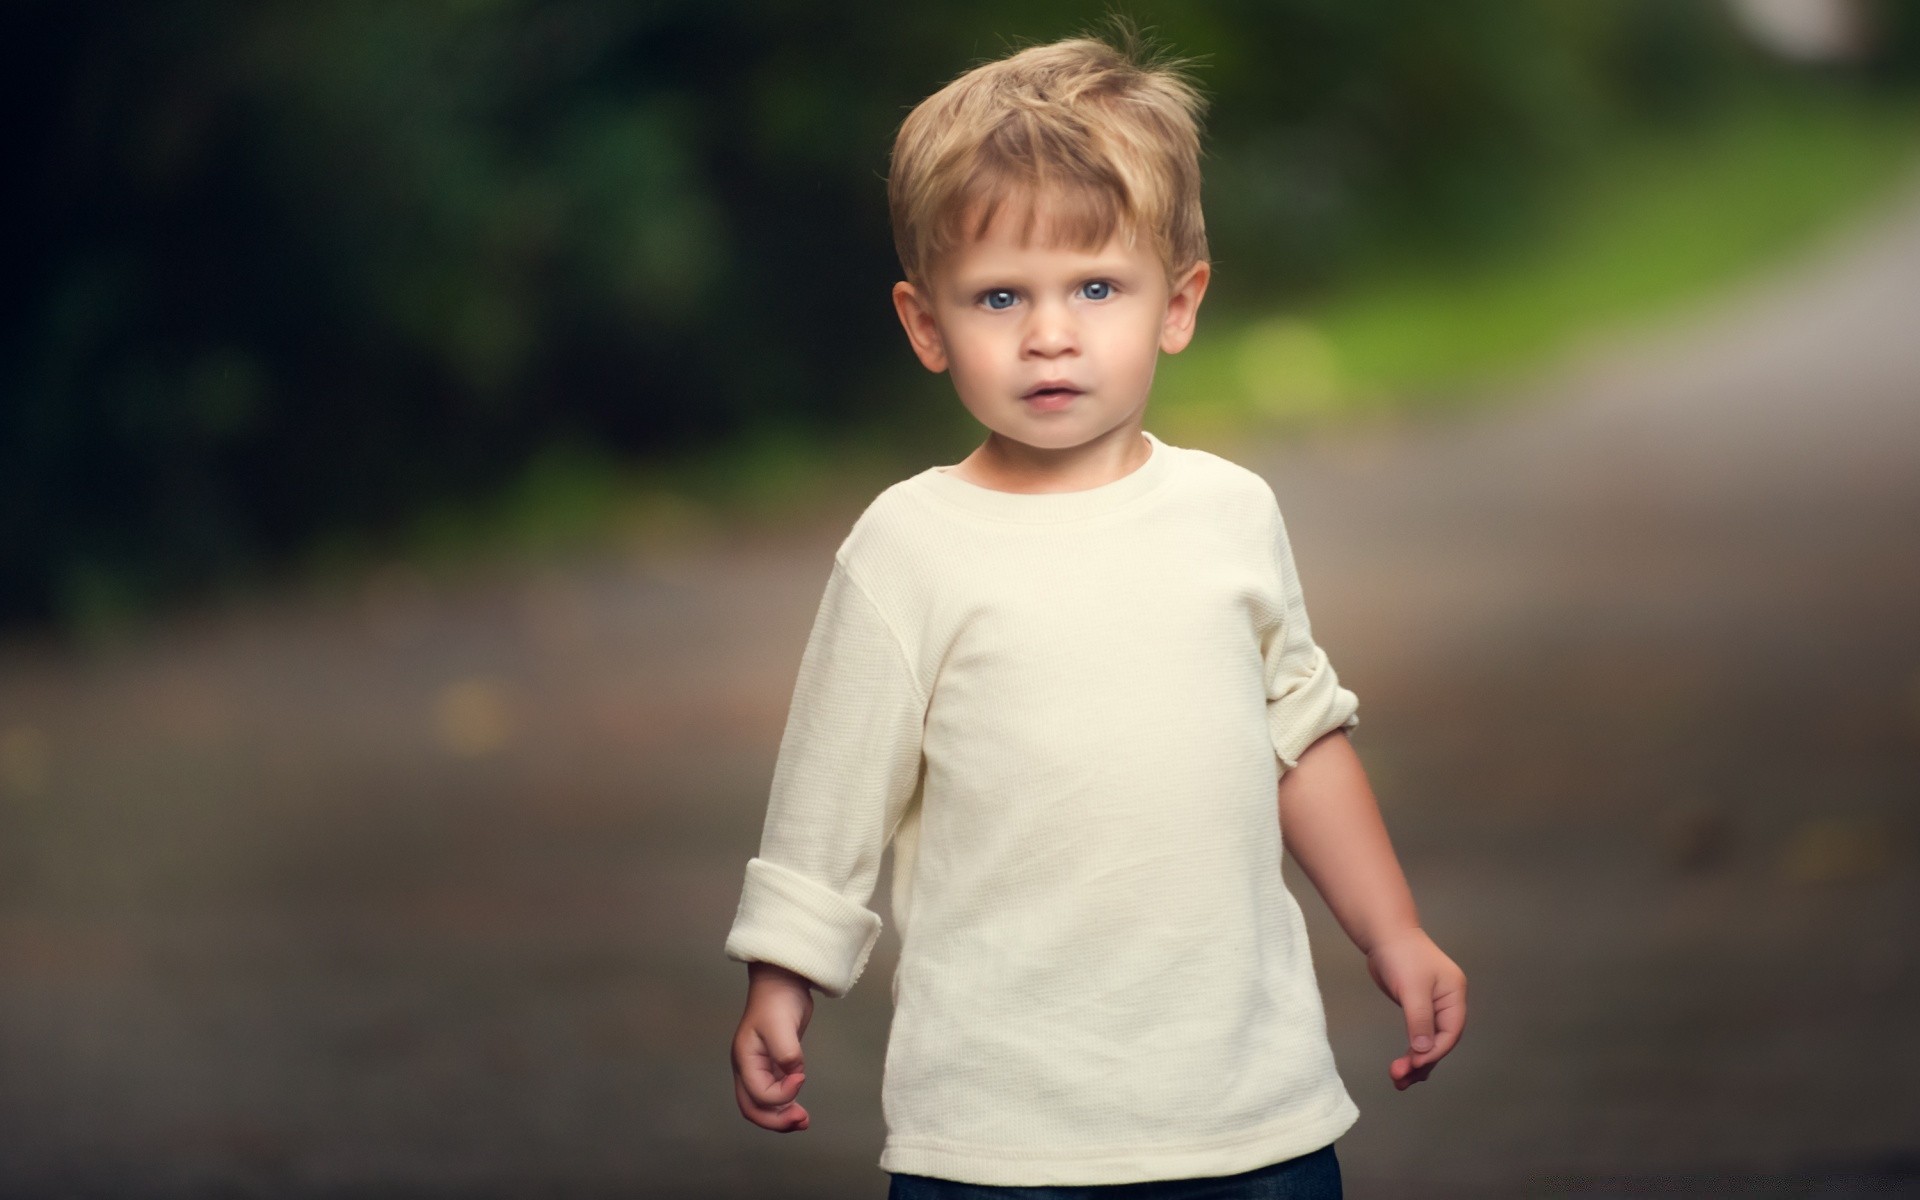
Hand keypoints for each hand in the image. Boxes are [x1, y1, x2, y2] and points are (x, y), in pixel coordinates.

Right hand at [732, 962, 815, 1130]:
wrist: (782, 981)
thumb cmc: (777, 1001)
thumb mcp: (781, 1027)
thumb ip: (787, 1054)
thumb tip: (794, 1075)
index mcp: (745, 1060)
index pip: (759, 1094)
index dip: (781, 1095)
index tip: (801, 1077)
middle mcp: (748, 1068)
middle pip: (753, 1108)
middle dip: (776, 1121)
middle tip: (801, 1121)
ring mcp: (759, 1068)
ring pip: (762, 1105)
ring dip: (781, 1117)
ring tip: (803, 1121)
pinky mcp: (772, 1065)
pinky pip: (774, 1094)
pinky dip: (785, 1105)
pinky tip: (799, 1108)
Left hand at [1364, 927, 1465, 1090]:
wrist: (1384, 936)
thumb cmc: (1401, 955)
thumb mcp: (1412, 988)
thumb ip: (1419, 1019)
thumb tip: (1422, 1051)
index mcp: (1454, 996)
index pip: (1449, 1032)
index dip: (1433, 1051)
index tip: (1413, 1064)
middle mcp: (1447, 1004)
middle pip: (1440, 1042)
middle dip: (1421, 1062)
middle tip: (1400, 1079)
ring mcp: (1432, 1008)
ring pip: (1428, 1043)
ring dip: (1415, 1063)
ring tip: (1398, 1081)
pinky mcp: (1417, 1010)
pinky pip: (1417, 1037)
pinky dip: (1410, 1051)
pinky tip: (1402, 1067)